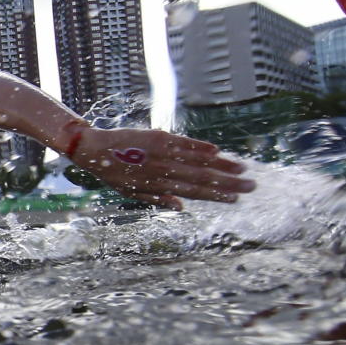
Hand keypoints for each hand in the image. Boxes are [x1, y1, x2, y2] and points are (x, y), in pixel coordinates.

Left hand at [71, 128, 254, 210]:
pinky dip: (200, 147)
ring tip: (242, 169)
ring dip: (221, 166)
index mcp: (159, 186)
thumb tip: (182, 207)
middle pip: (202, 179)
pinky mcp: (158, 137)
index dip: (216, 196)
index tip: (235, 199)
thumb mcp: (132, 194)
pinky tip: (217, 151)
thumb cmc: (113, 173)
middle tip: (251, 187)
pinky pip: (183, 143)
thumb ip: (158, 199)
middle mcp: (164, 171)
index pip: (194, 193)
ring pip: (197, 161)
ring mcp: (162, 153)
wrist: (94, 150)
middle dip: (228, 184)